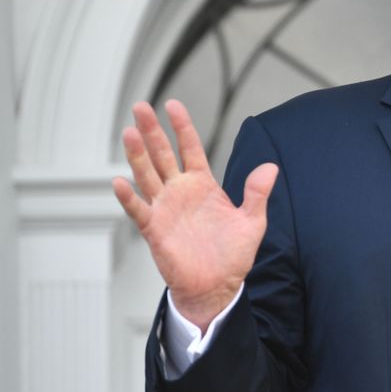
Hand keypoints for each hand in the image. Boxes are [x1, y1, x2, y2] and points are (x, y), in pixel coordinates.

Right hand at [112, 100, 277, 332]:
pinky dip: (129, 197)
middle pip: (163, 155)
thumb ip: (258, 193)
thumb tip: (270, 167)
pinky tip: (118, 182)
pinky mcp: (155, 230)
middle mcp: (180, 192)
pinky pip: (139, 210)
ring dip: (137, 155)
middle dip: (152, 131)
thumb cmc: (233, 255)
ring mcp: (165, 209)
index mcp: (203, 185)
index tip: (173, 105)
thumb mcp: (252, 221)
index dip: (182, 127)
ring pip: (147, 176)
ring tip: (129, 132)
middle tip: (141, 107)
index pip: (190, 148)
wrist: (218, 287)